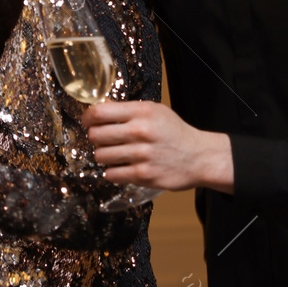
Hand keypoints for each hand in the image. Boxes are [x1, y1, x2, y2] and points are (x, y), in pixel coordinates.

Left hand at [84, 101, 233, 191]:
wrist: (199, 156)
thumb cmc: (174, 132)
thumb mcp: (154, 111)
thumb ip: (127, 111)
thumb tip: (97, 113)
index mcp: (142, 112)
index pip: (99, 113)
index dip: (88, 118)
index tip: (88, 122)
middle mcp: (140, 132)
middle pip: (96, 135)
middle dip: (95, 138)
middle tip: (103, 140)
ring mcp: (142, 155)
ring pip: (101, 156)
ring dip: (104, 156)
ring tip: (114, 155)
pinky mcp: (144, 175)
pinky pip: (111, 175)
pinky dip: (112, 172)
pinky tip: (121, 168)